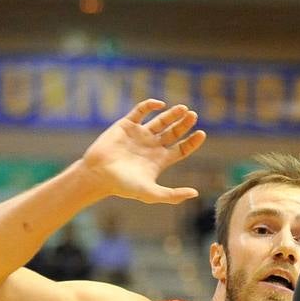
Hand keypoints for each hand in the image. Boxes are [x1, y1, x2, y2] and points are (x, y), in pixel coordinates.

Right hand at [78, 100, 205, 204]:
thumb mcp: (151, 193)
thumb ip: (173, 195)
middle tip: (193, 115)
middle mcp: (151, 146)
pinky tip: (160, 105)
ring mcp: (139, 134)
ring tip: (183, 108)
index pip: (181, 148)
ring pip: (161, 120)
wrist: (98, 175)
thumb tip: (195, 194)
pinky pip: (141, 110)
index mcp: (159, 160)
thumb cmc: (123, 186)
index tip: (201, 133)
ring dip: (172, 114)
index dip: (192, 141)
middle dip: (184, 123)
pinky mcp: (126, 125)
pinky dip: (150, 105)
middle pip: (174, 132)